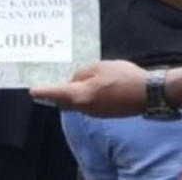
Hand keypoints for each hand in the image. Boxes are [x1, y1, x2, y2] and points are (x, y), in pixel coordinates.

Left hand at [30, 60, 147, 117]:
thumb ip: (82, 73)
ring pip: (78, 103)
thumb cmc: (123, 77)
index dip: (44, 92)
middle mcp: (85, 108)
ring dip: (74, 93)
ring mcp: (96, 113)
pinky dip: (86, 96)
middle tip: (53, 83)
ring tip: (76, 79)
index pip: (57, 93)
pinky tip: (94, 86)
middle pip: (66, 101)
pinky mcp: (106, 114)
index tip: (32, 91)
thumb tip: (74, 80)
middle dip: (59, 93)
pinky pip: (89, 104)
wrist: (148, 94)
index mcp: (81, 95)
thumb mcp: (100, 67)